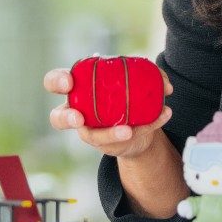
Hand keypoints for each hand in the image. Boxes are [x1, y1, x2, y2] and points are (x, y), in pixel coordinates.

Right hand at [43, 66, 174, 158]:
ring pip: (91, 137)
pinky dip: (146, 127)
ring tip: (127, 131)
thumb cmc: (125, 93)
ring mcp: (91, 132)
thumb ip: (149, 75)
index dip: (57, 82)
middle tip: (79, 118)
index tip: (69, 82)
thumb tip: (166, 85)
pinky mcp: (108, 145)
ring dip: (109, 134)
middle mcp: (78, 112)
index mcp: (78, 88)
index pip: (55, 82)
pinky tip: (162, 116)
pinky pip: (123, 140)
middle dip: (66, 117)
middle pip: (59, 117)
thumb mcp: (133, 79)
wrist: (136, 124)